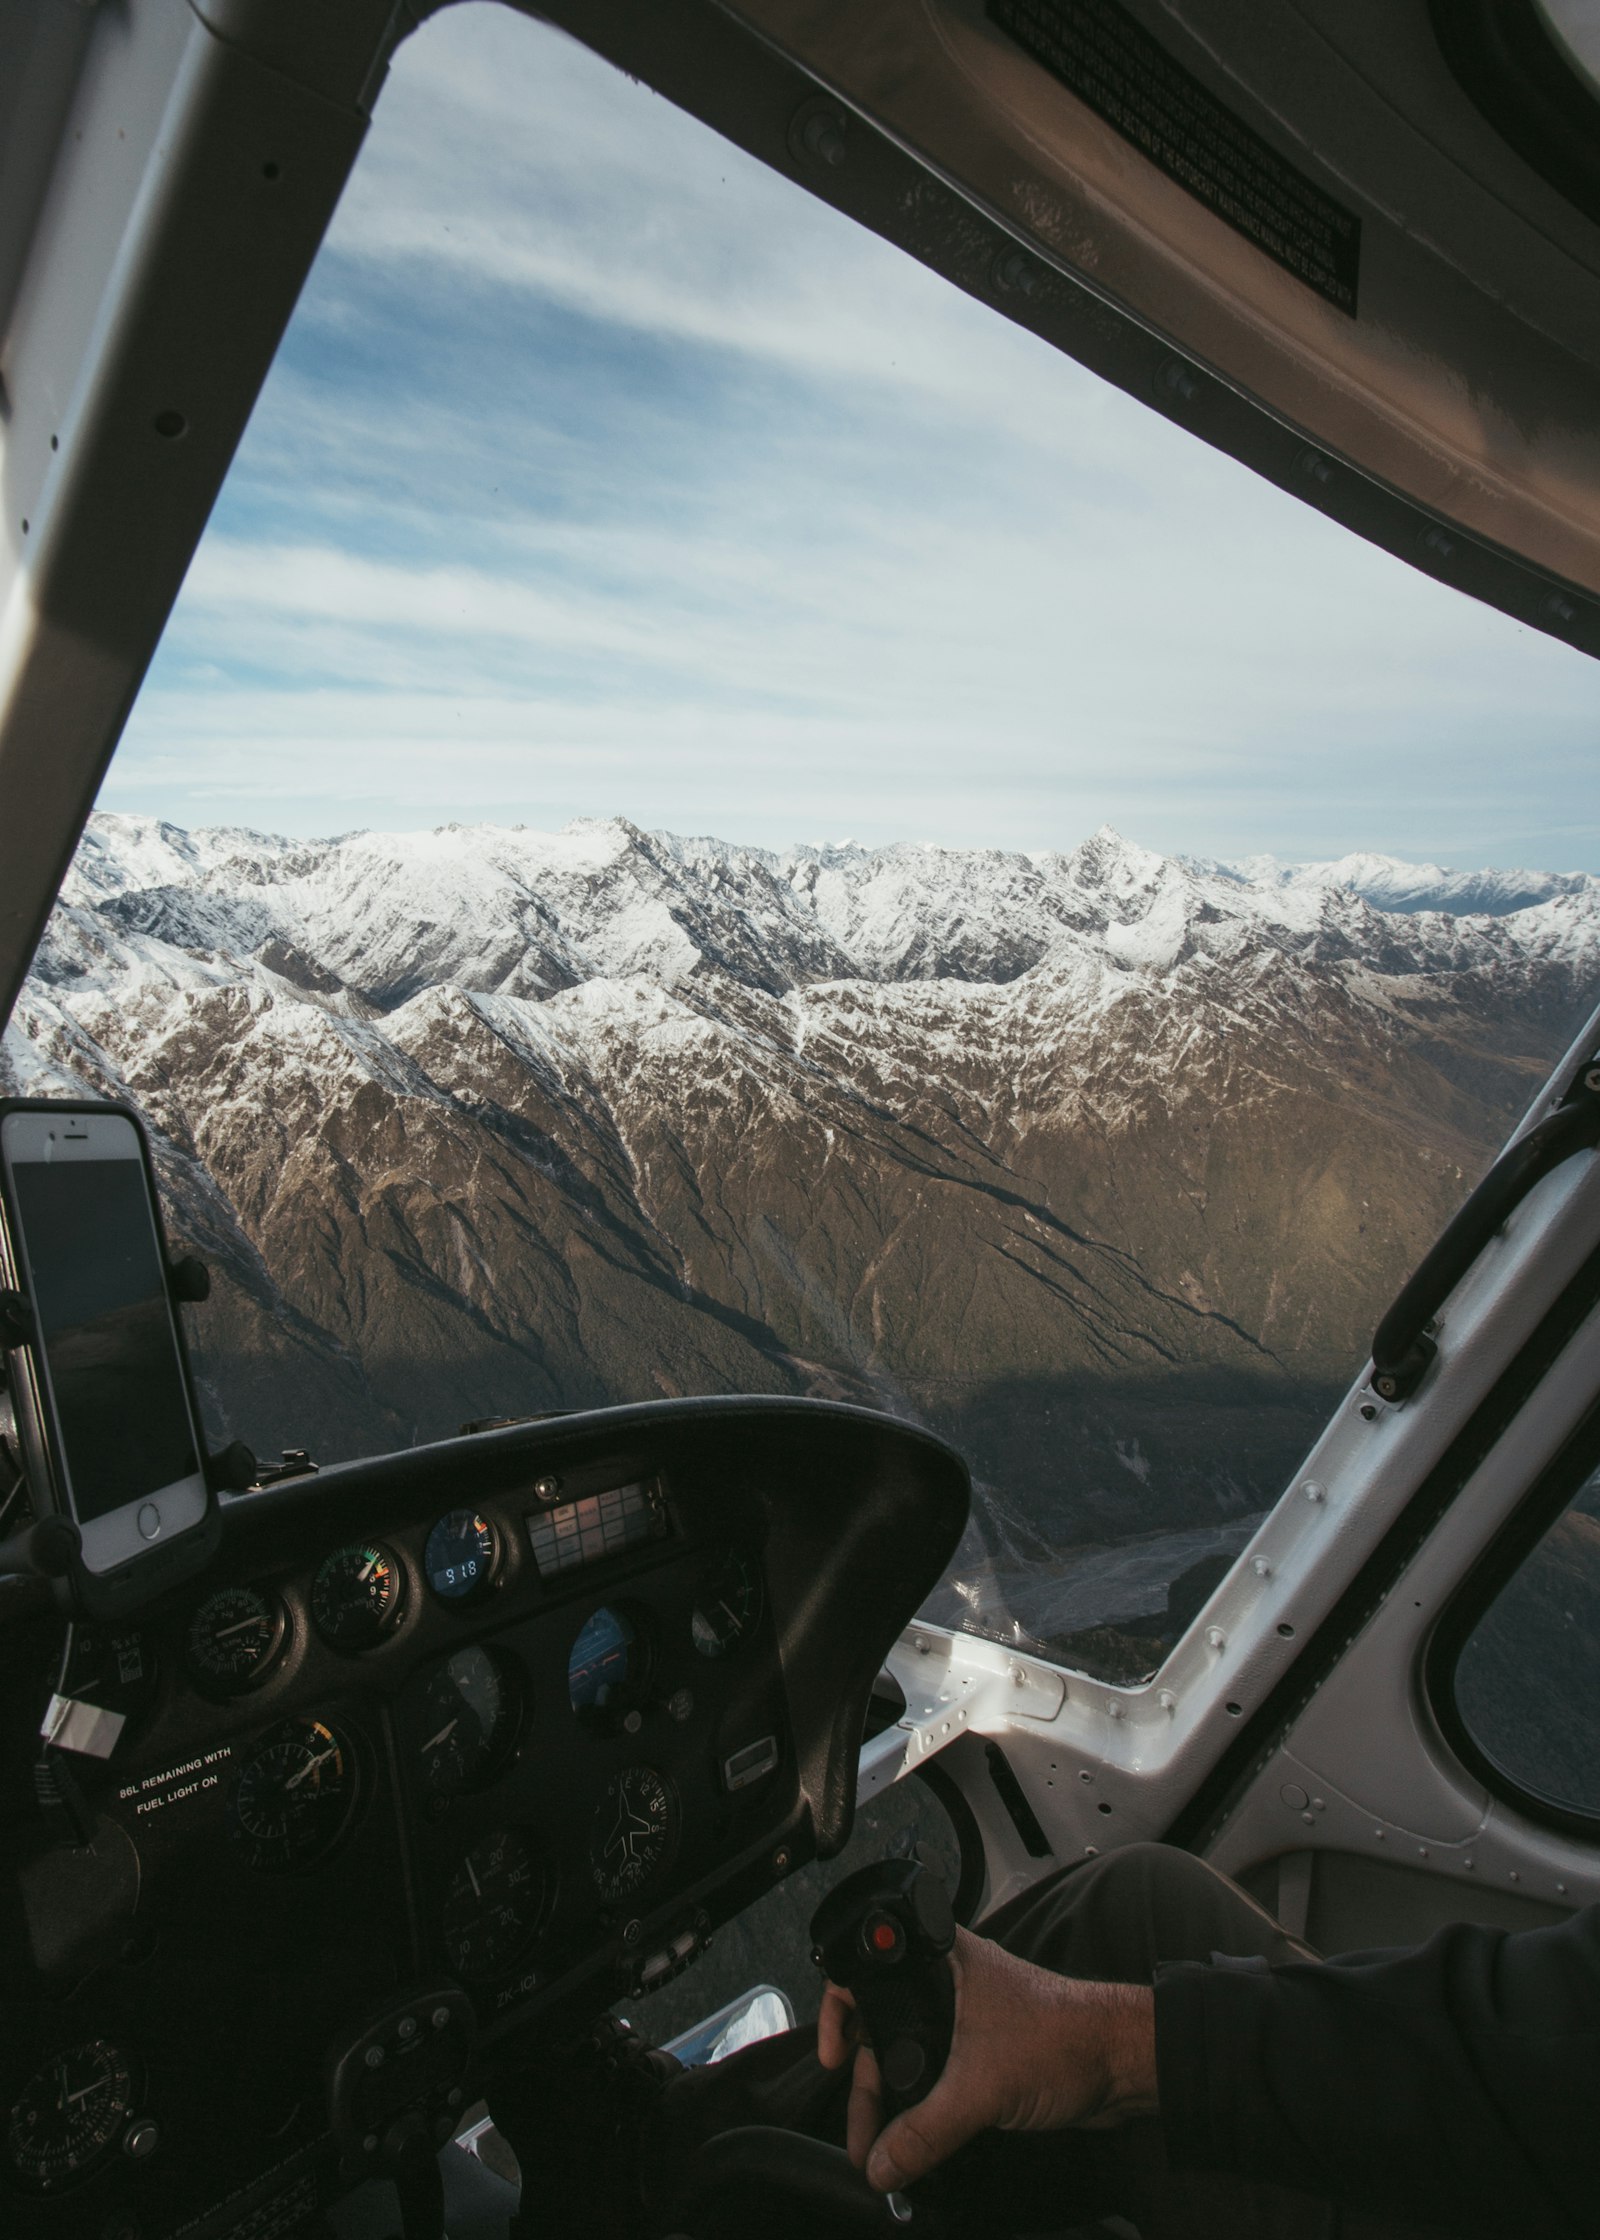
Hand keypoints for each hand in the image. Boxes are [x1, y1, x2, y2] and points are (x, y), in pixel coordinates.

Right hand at [816, 1926, 1156, 2192]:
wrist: (1121, 2064)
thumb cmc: (1066, 2036)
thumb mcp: (981, 2089)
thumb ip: (924, 2133)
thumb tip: (882, 2165)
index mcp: (942, 1962)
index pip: (869, 1973)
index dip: (840, 2012)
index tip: (831, 2056)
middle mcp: (950, 1982)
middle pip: (885, 2027)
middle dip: (869, 2084)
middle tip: (862, 2134)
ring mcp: (967, 2017)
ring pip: (911, 2057)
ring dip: (895, 2104)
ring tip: (882, 2151)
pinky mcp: (984, 2051)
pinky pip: (937, 2077)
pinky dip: (922, 2108)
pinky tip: (913, 2141)